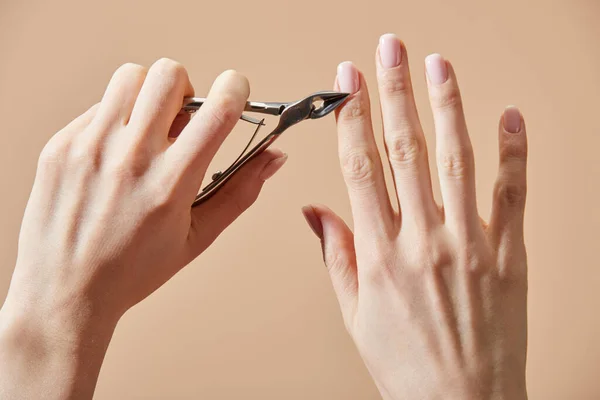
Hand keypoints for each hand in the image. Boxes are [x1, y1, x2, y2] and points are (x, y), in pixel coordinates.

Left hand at [0, 59, 286, 398]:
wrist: (63, 292)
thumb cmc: (133, 271)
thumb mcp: (197, 238)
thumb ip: (241, 192)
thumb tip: (274, 157)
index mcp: (171, 184)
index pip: (217, 110)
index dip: (236, 88)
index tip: (236, 91)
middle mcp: (129, 159)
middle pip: (168, 75)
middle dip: (186, 88)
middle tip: (182, 118)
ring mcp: (89, 148)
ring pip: (130, 77)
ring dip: (149, 94)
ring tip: (147, 129)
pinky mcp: (60, 146)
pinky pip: (97, 107)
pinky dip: (115, 120)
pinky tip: (114, 155)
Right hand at [302, 34, 527, 399]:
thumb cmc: (406, 364)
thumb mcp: (355, 314)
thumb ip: (337, 255)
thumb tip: (316, 212)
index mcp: (380, 254)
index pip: (361, 166)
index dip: (352, 117)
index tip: (347, 83)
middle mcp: (424, 240)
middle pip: (406, 149)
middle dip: (395, 91)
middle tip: (390, 50)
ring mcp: (470, 244)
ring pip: (457, 159)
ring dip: (447, 106)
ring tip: (439, 66)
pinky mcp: (508, 255)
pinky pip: (513, 194)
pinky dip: (513, 152)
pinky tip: (507, 117)